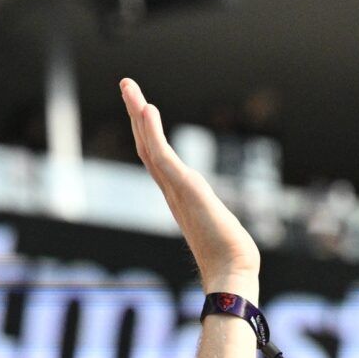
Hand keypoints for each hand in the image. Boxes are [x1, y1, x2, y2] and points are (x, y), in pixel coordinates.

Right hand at [122, 78, 258, 293]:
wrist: (232, 272)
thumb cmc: (230, 258)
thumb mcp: (221, 229)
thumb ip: (216, 223)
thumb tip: (228, 236)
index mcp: (178, 197)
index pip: (157, 158)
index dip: (147, 133)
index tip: (142, 109)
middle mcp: (171, 191)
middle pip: (146, 146)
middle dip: (135, 115)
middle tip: (126, 85)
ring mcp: (174, 189)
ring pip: (148, 146)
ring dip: (138, 114)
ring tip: (128, 87)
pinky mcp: (184, 188)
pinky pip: (162, 154)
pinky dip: (151, 130)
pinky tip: (147, 108)